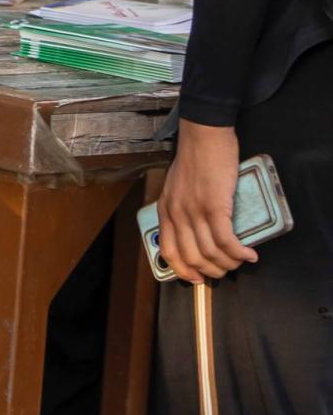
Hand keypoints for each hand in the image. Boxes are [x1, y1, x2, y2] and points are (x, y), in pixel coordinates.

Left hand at [157, 121, 255, 282]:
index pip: (169, 252)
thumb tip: (195, 229)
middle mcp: (176, 214)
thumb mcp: (176, 187)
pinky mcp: (214, 206)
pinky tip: (248, 254)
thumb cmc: (195, 159)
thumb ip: (181, 208)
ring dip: (228, 263)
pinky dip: (238, 252)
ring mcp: (194, 211)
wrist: (203, 136)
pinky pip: (226, 240)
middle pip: (191, 257)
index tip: (197, 278)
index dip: (184, 270)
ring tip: (240, 262)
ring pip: (210, 252)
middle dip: (211, 271)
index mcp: (165, 211)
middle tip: (225, 270)